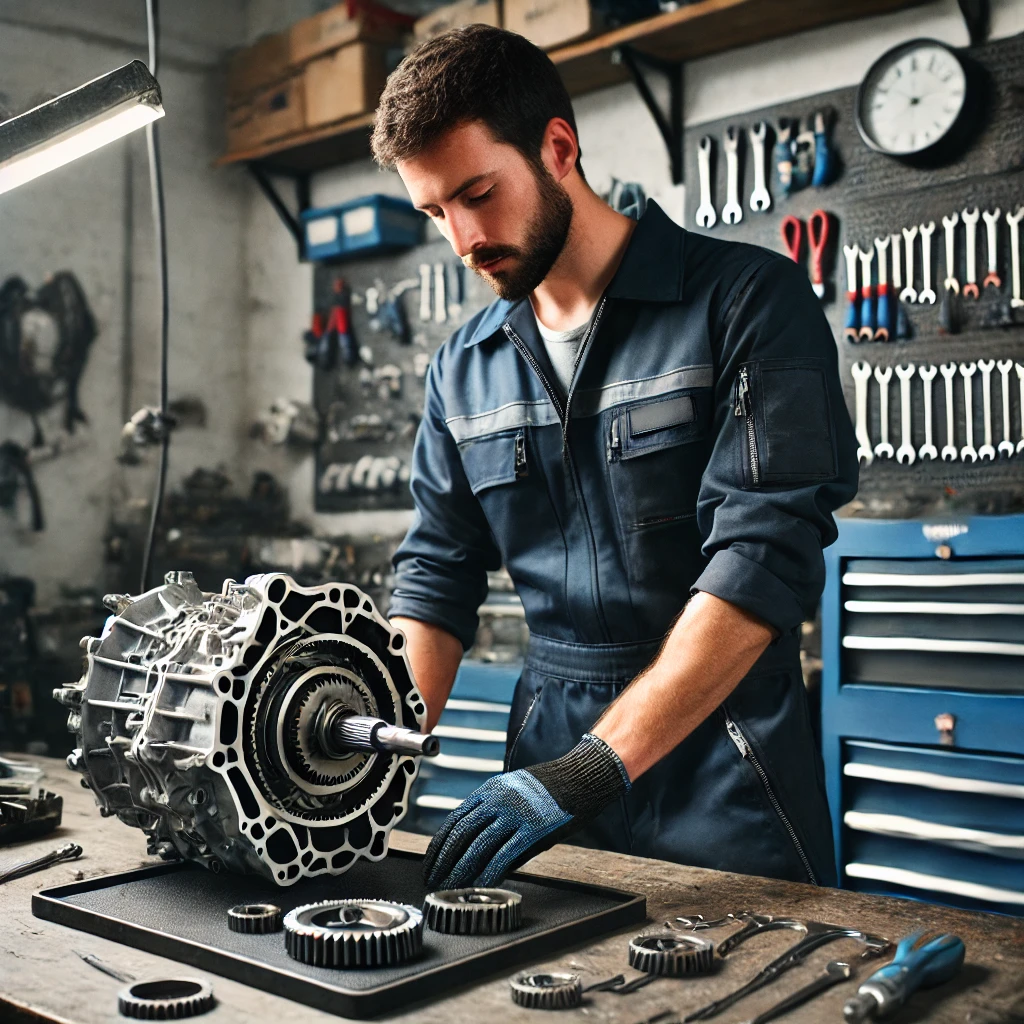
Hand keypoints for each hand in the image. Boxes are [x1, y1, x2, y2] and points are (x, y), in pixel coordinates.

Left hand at [423, 733, 629, 888]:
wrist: (581, 777)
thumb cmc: (550, 790)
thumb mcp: (515, 794)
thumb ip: (495, 818)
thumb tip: (477, 850)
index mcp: (490, 790)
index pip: (455, 819)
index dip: (439, 844)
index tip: (431, 862)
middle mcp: (497, 799)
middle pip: (461, 833)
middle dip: (444, 860)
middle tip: (433, 880)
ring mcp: (515, 813)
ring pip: (478, 845)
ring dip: (460, 869)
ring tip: (449, 887)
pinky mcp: (532, 828)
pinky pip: (504, 854)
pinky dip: (488, 872)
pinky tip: (478, 886)